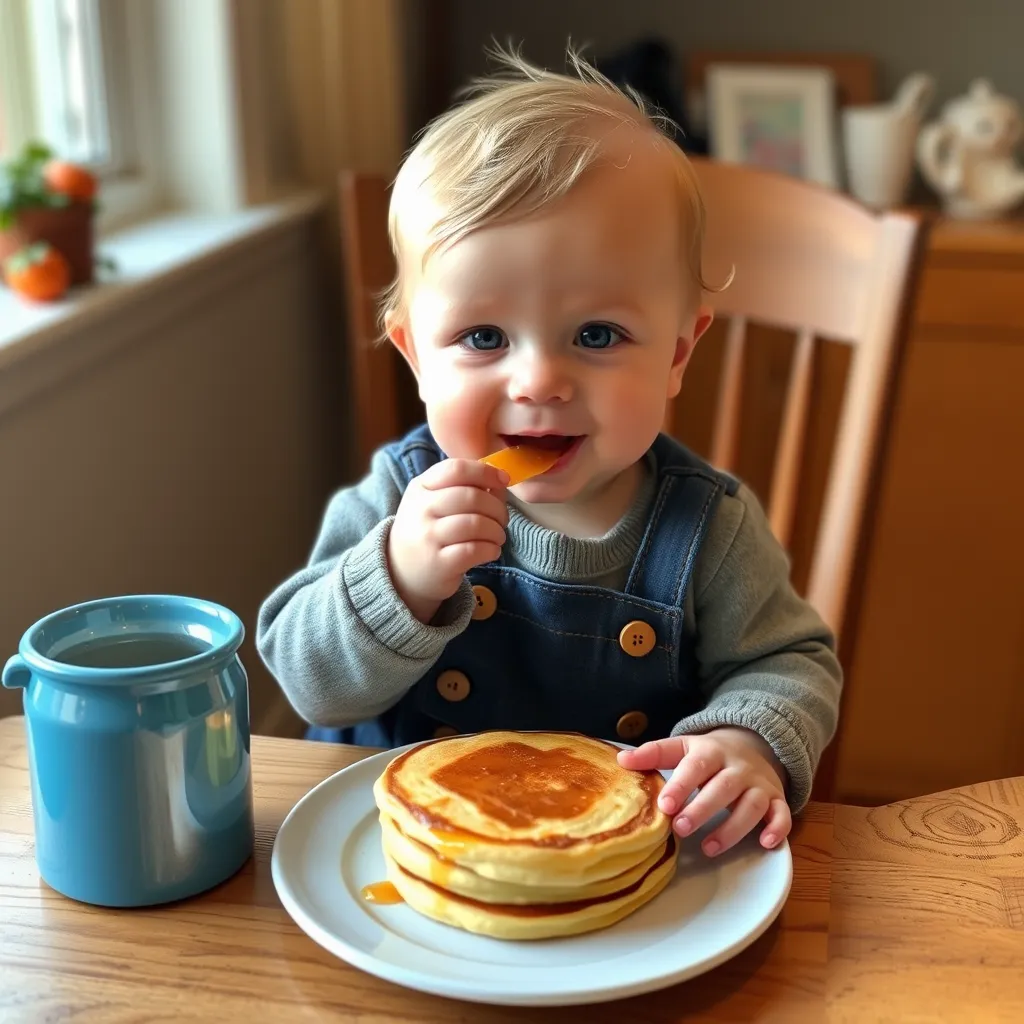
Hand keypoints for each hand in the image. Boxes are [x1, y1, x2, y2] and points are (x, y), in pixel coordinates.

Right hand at [388, 459, 508, 622]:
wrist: (401, 573)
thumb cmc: (427, 531)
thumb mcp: (433, 502)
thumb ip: (464, 487)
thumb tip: (500, 480)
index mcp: (421, 487)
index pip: (456, 469)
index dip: (485, 472)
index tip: (503, 480)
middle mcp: (421, 509)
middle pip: (472, 496)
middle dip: (497, 507)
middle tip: (502, 519)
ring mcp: (427, 537)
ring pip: (476, 523)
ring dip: (496, 530)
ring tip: (497, 536)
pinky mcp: (438, 563)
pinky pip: (474, 550)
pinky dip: (491, 549)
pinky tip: (491, 551)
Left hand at [617, 727, 790, 856]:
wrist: (754, 743)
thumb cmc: (709, 754)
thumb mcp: (683, 747)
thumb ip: (654, 754)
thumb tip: (620, 760)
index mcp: (710, 752)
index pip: (695, 766)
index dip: (680, 785)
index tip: (664, 805)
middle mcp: (737, 767)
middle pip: (722, 788)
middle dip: (702, 809)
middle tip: (680, 828)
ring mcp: (759, 784)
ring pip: (750, 805)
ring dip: (732, 828)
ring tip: (707, 848)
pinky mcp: (776, 799)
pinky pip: (782, 814)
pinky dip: (777, 828)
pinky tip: (765, 843)